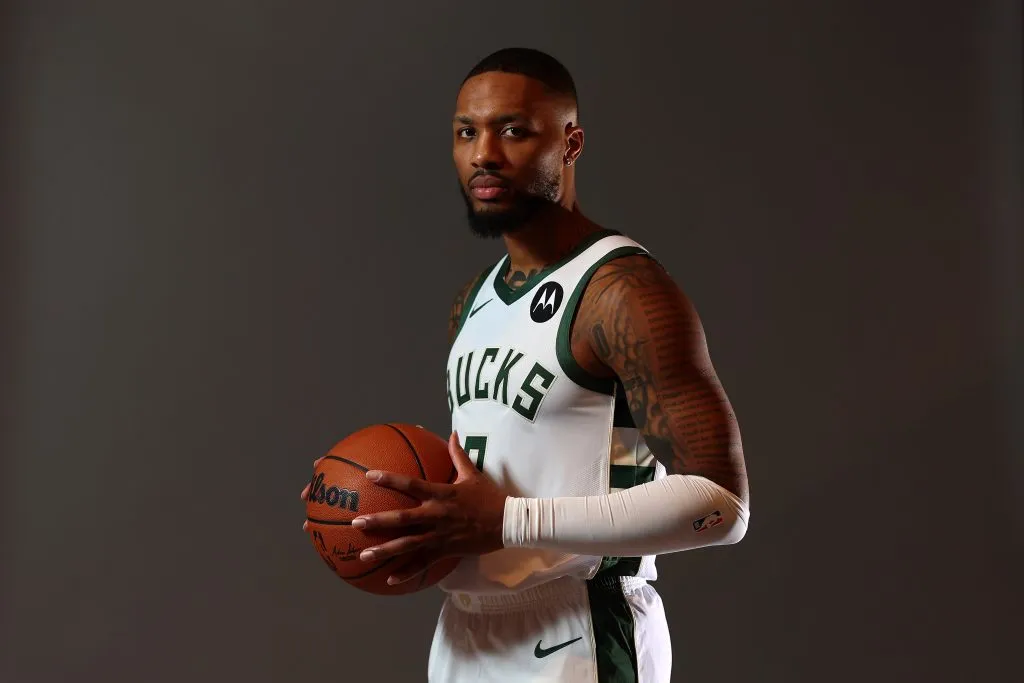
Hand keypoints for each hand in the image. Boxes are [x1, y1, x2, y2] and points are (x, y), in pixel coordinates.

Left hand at [351, 431, 506, 584]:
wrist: (508, 522)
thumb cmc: (489, 497)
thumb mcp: (473, 474)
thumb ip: (458, 454)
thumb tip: (452, 433)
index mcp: (441, 494)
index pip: (411, 485)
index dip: (390, 479)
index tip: (369, 476)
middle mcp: (436, 515)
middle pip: (402, 519)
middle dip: (378, 521)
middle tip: (356, 523)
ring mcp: (440, 535)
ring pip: (408, 545)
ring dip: (385, 551)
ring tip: (364, 556)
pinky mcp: (445, 551)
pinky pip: (423, 564)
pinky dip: (406, 573)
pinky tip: (388, 580)